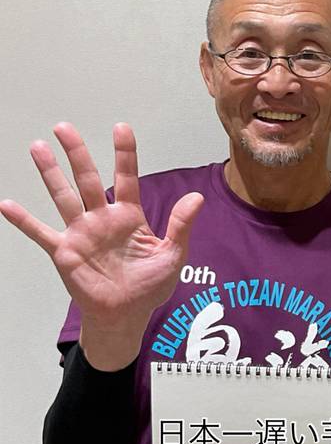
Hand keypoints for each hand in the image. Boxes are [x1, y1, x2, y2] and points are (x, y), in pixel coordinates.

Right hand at [0, 122, 202, 368]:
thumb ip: (181, 226)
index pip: (127, 177)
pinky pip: (41, 233)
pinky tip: (7, 204)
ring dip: (50, 173)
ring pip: (63, 197)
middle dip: (77, 153)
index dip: (124, 153)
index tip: (121, 127)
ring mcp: (81, 233)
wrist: (126, 316)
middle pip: (88, 179)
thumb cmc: (149, 286)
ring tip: (37, 148)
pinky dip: (24, 220)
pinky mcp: (65, 252)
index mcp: (129, 216)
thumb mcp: (172, 255)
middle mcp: (102, 219)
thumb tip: (198, 197)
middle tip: (64, 127)